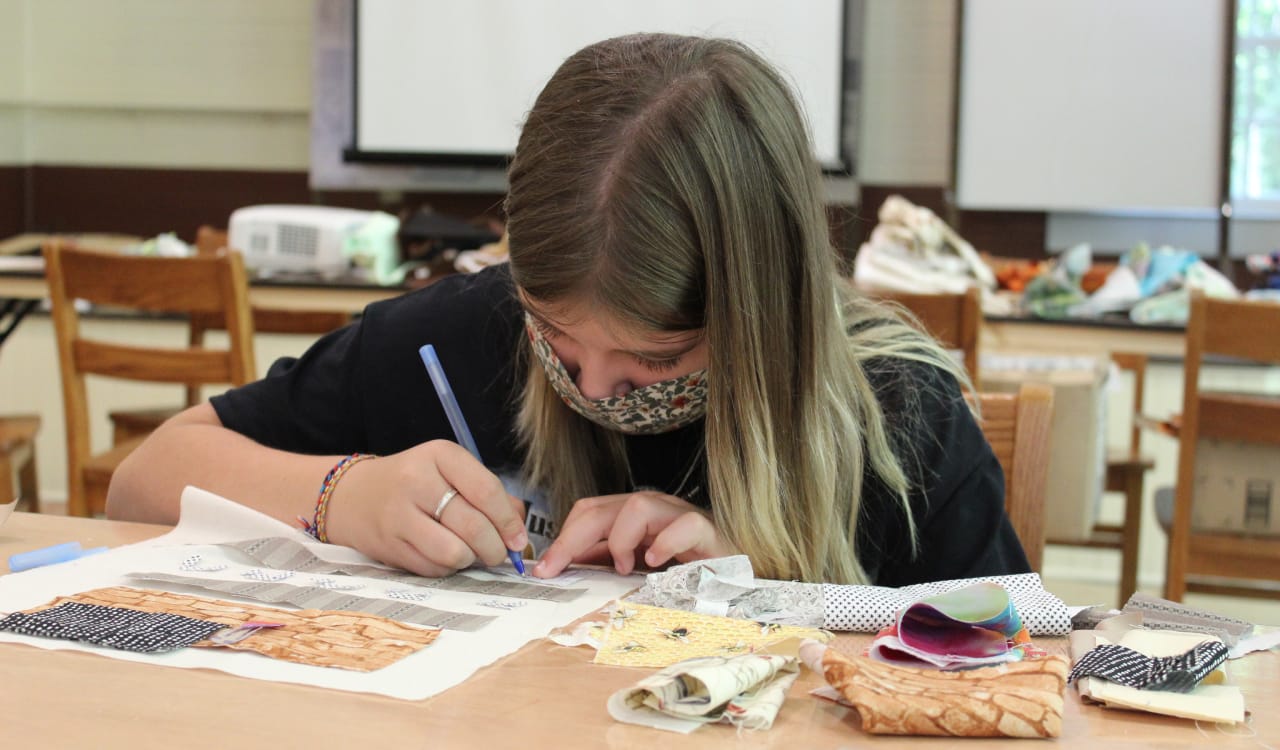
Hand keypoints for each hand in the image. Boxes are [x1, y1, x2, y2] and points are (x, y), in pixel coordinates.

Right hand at [324, 440, 526, 576]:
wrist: (352, 495)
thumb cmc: (414, 482)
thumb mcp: (450, 472)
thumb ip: (489, 493)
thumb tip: (519, 525)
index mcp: (439, 455)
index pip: (486, 490)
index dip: (509, 520)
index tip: (519, 538)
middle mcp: (417, 481)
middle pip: (473, 525)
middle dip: (495, 548)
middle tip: (499, 553)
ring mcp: (399, 515)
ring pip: (454, 552)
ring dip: (471, 560)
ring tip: (472, 553)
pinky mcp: (389, 545)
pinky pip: (434, 567)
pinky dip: (449, 568)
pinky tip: (446, 555)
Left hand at [531, 490, 733, 577]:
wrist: (739, 580)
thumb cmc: (688, 573)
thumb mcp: (638, 569)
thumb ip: (608, 562)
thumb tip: (564, 566)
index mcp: (635, 518)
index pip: (590, 511)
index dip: (563, 537)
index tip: (543, 570)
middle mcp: (655, 511)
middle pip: (603, 507)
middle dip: (572, 538)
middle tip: (555, 569)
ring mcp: (681, 517)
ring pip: (640, 504)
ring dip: (620, 538)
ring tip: (622, 567)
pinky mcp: (708, 532)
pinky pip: (685, 523)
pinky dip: (665, 540)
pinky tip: (655, 562)